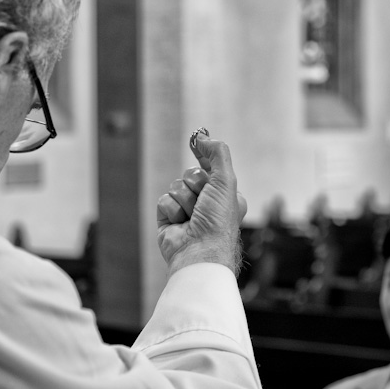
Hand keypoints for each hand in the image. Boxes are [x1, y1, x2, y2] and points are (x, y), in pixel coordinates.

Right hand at [156, 130, 247, 275]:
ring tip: (192, 216)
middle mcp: (207, 204)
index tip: (195, 143)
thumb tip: (203, 137)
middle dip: (195, 183)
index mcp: (225, 196)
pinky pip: (164, 200)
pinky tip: (180, 223)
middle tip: (203, 199)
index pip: (212, 168)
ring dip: (184, 198)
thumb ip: (217, 153)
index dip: (204, 156)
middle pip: (191, 175)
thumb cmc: (218, 220)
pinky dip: (171, 209)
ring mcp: (186, 212)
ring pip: (176, 186)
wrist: (199, 251)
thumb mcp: (226, 180)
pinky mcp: (168, 220)